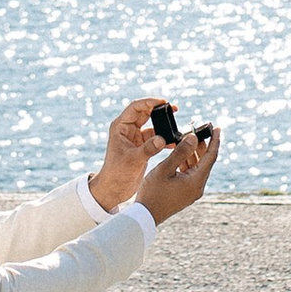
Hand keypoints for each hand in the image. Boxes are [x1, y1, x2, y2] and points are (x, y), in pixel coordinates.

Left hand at [91, 96, 176, 210]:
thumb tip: (163, 139)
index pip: (136, 107)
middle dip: (160, 110)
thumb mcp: (132, 160)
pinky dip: (165, 138)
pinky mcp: (142, 147)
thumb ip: (148, 149)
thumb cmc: (116, 173)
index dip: (150, 102)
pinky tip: (175, 142)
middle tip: (175, 109)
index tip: (164, 102)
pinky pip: (156, 138)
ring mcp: (135, 137)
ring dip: (164, 125)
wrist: (113, 189)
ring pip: (152, 125)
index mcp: (120, 127)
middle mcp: (127, 129)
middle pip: (145, 113)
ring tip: (176, 125)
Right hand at [138, 124, 219, 222]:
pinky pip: (191, 174)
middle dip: (201, 145)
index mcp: (196, 181)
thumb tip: (193, 137)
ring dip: (192, 153)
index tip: (218, 127)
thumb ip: (180, 152)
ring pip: (197, 167)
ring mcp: (192, 191)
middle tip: (196, 128)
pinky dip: (187, 162)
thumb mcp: (165, 169)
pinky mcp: (185, 193)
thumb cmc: (153, 192)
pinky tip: (179, 154)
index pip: (211, 156)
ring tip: (185, 138)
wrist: (145, 216)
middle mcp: (198, 187)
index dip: (215, 140)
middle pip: (205, 161)